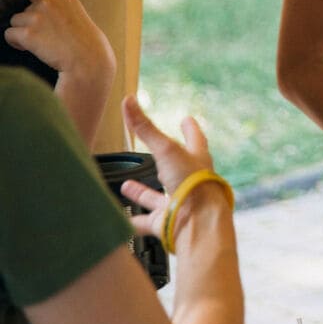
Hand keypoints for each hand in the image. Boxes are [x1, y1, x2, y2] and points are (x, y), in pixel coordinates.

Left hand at [5, 0, 115, 138]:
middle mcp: (49, 2)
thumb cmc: (83, 41)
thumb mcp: (74, 12)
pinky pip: (9, 34)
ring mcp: (38, 17)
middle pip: (23, 8)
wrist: (88, 61)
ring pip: (15, 22)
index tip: (38, 7)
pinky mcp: (29, 34)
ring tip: (43, 42)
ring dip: (24, 32)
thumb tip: (31, 3)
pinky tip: (33, 48)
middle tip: (49, 34)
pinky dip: (17, 43)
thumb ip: (56, 5)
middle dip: (31, 21)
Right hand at [118, 96, 224, 240]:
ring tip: (127, 186)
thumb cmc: (191, 183)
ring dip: (143, 192)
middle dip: (166, 160)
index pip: (195, 138)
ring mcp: (178, 202)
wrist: (198, 222)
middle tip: (159, 152)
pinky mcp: (166, 222)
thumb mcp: (166, 150)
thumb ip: (145, 128)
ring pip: (157, 195)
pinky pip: (146, 222)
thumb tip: (128, 101)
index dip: (190, 128)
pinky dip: (133, 222)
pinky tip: (123, 221)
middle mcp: (189, 180)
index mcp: (197, 159)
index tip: (188, 119)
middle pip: (176, 167)